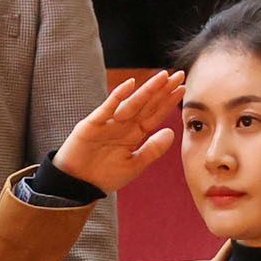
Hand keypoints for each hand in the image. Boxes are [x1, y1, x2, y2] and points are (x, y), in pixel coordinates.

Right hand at [49, 66, 183, 192]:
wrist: (77, 186)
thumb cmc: (104, 177)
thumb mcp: (134, 165)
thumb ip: (152, 150)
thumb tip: (171, 132)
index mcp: (133, 135)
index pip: (154, 115)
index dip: (168, 102)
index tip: (182, 89)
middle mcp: (123, 125)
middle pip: (146, 105)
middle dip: (162, 90)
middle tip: (179, 75)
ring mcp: (108, 123)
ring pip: (131, 103)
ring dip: (147, 90)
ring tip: (162, 77)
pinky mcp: (92, 124)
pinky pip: (107, 108)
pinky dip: (117, 96)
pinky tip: (130, 85)